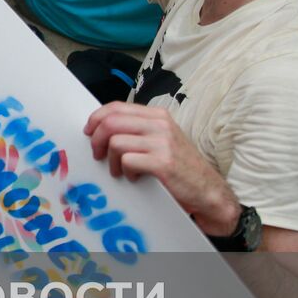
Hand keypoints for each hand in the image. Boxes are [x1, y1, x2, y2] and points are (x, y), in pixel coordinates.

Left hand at [83, 102, 237, 234]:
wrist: (208, 190)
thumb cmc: (180, 167)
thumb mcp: (161, 140)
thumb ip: (137, 131)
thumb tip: (101, 129)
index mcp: (157, 115)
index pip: (117, 107)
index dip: (96, 118)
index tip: (89, 132)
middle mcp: (160, 124)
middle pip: (111, 122)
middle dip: (96, 139)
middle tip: (97, 154)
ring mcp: (162, 142)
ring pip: (115, 142)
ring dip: (110, 160)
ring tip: (119, 170)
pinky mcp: (162, 162)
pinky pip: (127, 160)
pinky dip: (125, 171)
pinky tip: (134, 177)